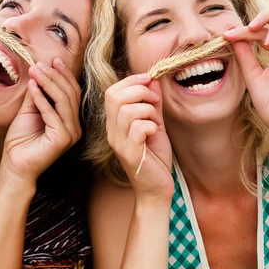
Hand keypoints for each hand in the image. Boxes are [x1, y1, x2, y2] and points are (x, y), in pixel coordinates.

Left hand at [0, 59, 82, 189]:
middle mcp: (75, 127)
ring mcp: (71, 134)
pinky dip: (41, 98)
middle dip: (55, 76)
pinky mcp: (63, 139)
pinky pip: (52, 113)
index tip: (53, 60)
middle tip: (40, 63)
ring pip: (63, 101)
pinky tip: (31, 87)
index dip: (64, 75)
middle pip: (70, 94)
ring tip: (35, 71)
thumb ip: (37, 94)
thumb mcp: (29, 110)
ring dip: (48, 83)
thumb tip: (38, 71)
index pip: (72, 92)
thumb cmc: (21, 140)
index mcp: (70, 120)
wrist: (14, 165)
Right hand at [105, 73, 173, 203]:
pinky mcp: (130, 154)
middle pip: (115, 97)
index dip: (131, 80)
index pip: (111, 92)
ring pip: (128, 111)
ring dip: (148, 111)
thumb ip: (153, 103)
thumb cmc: (155, 157)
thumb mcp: (156, 124)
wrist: (157, 190)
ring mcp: (119, 143)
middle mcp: (112, 132)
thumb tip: (153, 79)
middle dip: (140, 91)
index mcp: (115, 123)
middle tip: (155, 101)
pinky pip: (139, 128)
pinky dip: (152, 126)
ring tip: (156, 122)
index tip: (150, 80)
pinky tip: (155, 134)